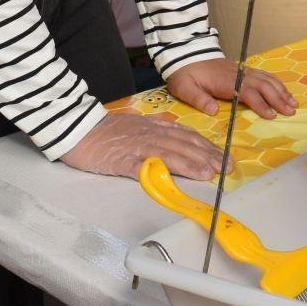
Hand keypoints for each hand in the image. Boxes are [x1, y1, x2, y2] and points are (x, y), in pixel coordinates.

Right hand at [60, 109, 230, 181]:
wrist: (79, 129)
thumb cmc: (108, 131)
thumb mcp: (138, 125)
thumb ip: (158, 130)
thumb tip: (178, 134)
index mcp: (156, 128)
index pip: (189, 137)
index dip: (209, 147)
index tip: (226, 157)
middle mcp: (151, 135)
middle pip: (185, 145)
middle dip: (209, 156)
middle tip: (227, 168)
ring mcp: (137, 147)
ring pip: (169, 154)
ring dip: (191, 164)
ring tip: (208, 173)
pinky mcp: (121, 160)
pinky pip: (141, 167)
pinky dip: (157, 173)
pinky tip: (169, 180)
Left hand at [166, 57, 297, 120]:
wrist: (186, 53)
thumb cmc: (185, 74)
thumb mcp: (185, 88)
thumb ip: (199, 99)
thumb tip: (214, 110)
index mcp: (225, 82)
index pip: (247, 93)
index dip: (260, 104)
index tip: (271, 115)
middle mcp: (238, 75)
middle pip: (263, 85)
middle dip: (278, 98)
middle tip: (291, 111)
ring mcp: (242, 71)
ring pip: (266, 79)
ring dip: (281, 90)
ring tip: (293, 102)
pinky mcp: (242, 70)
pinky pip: (264, 75)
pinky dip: (276, 82)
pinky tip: (283, 90)